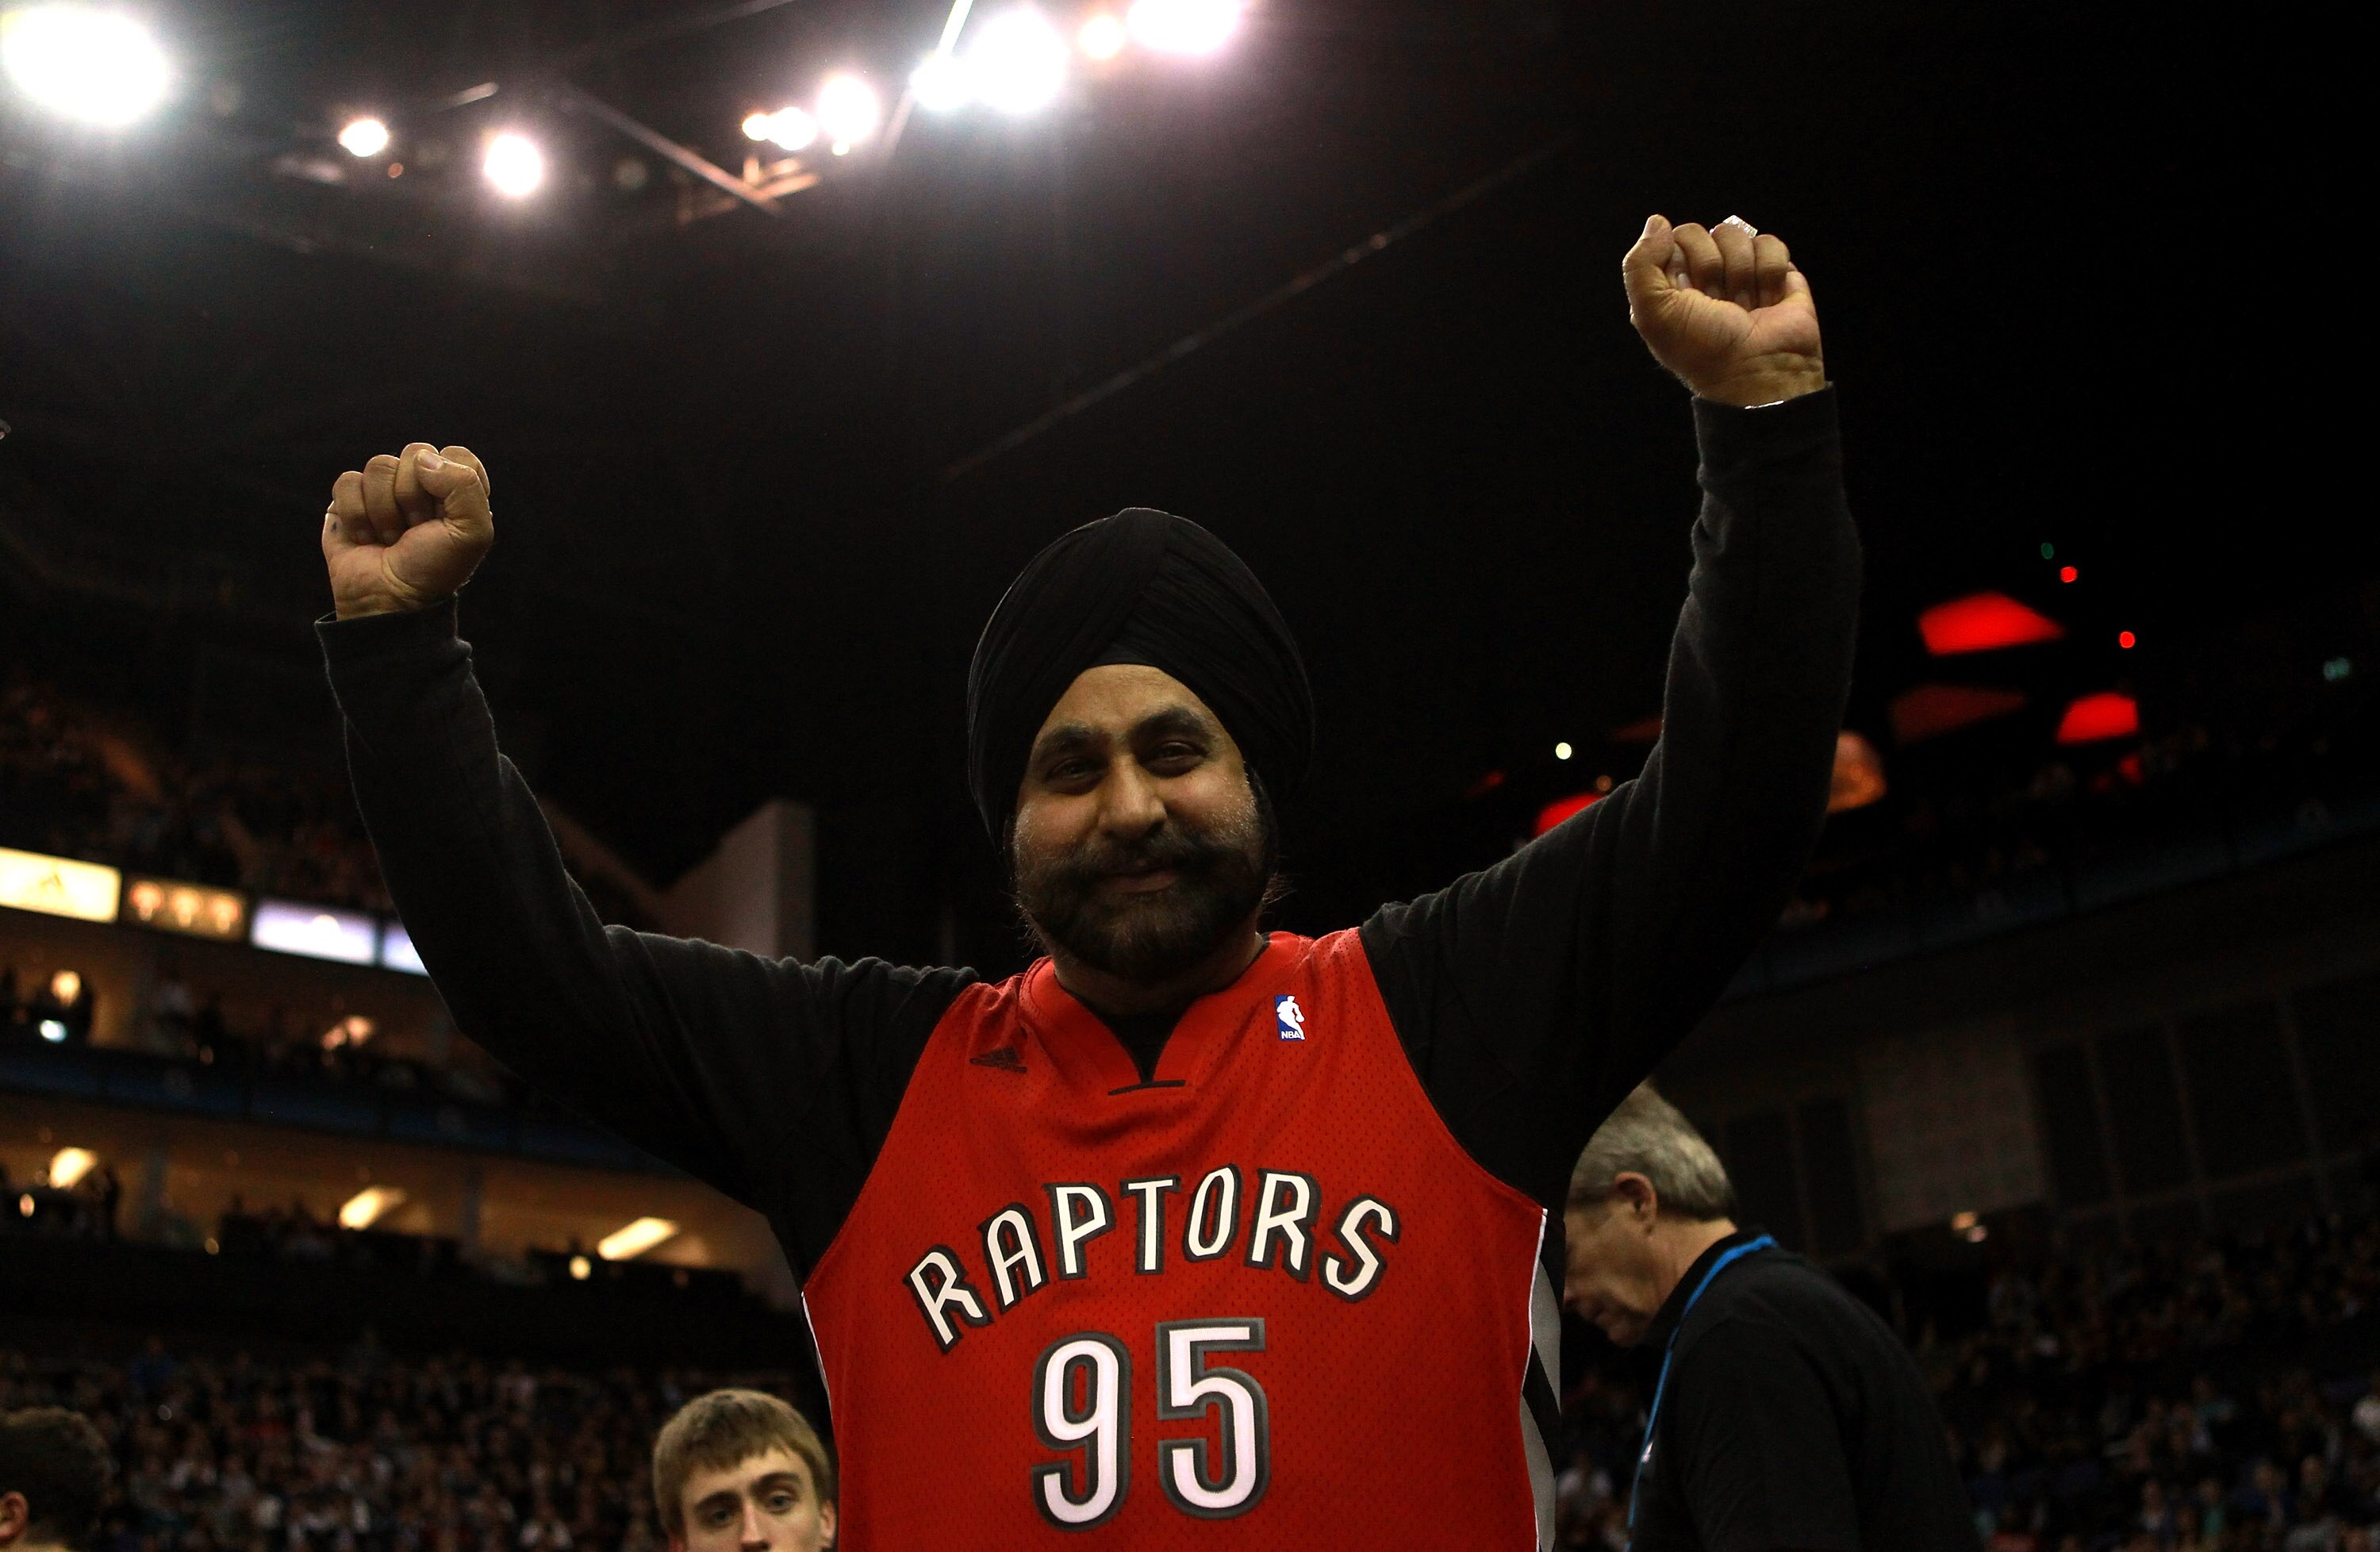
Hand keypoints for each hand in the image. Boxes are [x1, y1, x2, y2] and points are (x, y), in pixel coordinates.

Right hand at [323, 443, 494, 618]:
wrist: (389, 599)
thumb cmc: (433, 569)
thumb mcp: (473, 533)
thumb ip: (465, 485)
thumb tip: (423, 458)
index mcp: (456, 489)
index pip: (456, 454)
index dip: (449, 482)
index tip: (445, 516)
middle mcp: (421, 484)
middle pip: (415, 452)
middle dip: (414, 497)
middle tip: (416, 529)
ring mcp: (383, 489)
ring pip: (379, 465)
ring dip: (385, 511)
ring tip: (391, 537)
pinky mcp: (349, 499)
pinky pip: (348, 481)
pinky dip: (357, 515)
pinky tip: (366, 537)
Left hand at [1623, 215, 1824, 406]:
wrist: (1757, 372)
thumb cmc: (1702, 348)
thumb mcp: (1652, 313)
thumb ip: (1640, 264)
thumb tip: (1658, 221)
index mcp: (1673, 283)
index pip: (1676, 237)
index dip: (1685, 259)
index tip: (1690, 292)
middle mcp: (1706, 276)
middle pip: (1708, 233)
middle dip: (1714, 267)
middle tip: (1718, 302)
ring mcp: (1743, 273)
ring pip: (1739, 235)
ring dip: (1743, 273)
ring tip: (1745, 306)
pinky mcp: (1777, 274)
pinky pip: (1771, 244)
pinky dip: (1771, 271)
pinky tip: (1768, 298)